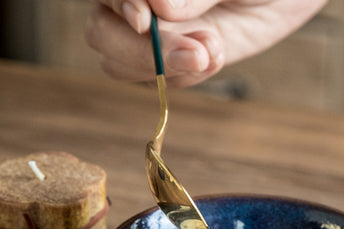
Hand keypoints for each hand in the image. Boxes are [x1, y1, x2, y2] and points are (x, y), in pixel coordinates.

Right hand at [86, 0, 327, 87]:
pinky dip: (189, 76)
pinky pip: (164, 81)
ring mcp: (154, 37)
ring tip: (214, 48)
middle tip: (197, 49)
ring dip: (166, 68)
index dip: (119, 7)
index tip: (144, 22)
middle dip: (143, 52)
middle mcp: (137, 6)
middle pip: (102, 35)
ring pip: (123, 66)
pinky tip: (217, 55)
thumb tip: (158, 7)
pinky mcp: (176, 61)